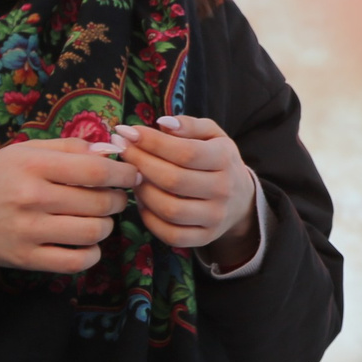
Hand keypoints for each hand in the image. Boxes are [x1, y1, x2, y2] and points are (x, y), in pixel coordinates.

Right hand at [0, 138, 138, 273]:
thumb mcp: (27, 151)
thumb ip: (71, 147)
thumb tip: (112, 150)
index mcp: (34, 165)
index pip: (95, 170)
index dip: (124, 174)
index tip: (133, 175)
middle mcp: (32, 197)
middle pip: (99, 202)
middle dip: (118, 199)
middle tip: (116, 197)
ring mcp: (29, 231)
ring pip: (92, 232)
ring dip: (106, 226)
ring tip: (99, 218)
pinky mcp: (26, 258)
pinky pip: (75, 261)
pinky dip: (91, 254)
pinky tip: (88, 244)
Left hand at [112, 116, 256, 267]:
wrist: (240, 199)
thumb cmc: (217, 160)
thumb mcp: (212, 135)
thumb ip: (189, 125)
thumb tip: (163, 123)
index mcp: (225, 159)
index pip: (185, 152)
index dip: (152, 142)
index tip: (127, 132)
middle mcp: (223, 190)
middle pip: (173, 180)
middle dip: (140, 163)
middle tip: (122, 151)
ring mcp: (214, 217)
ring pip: (169, 209)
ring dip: (143, 192)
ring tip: (132, 176)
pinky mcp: (203, 238)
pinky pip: (169, 233)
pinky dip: (149, 218)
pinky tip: (142, 200)